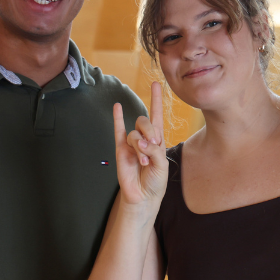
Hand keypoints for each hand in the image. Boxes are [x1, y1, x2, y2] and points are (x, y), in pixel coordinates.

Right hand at [113, 82, 166, 207]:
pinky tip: (117, 107)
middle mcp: (144, 138)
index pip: (157, 115)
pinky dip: (118, 118)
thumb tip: (141, 143)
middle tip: (152, 146)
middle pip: (144, 121)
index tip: (156, 83)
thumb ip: (153, 151)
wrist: (143, 196)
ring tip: (144, 162)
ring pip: (134, 133)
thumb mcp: (162, 165)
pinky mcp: (120, 149)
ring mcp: (131, 143)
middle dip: (149, 132)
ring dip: (140, 146)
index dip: (156, 99)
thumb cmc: (156, 181)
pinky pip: (118, 131)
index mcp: (157, 140)